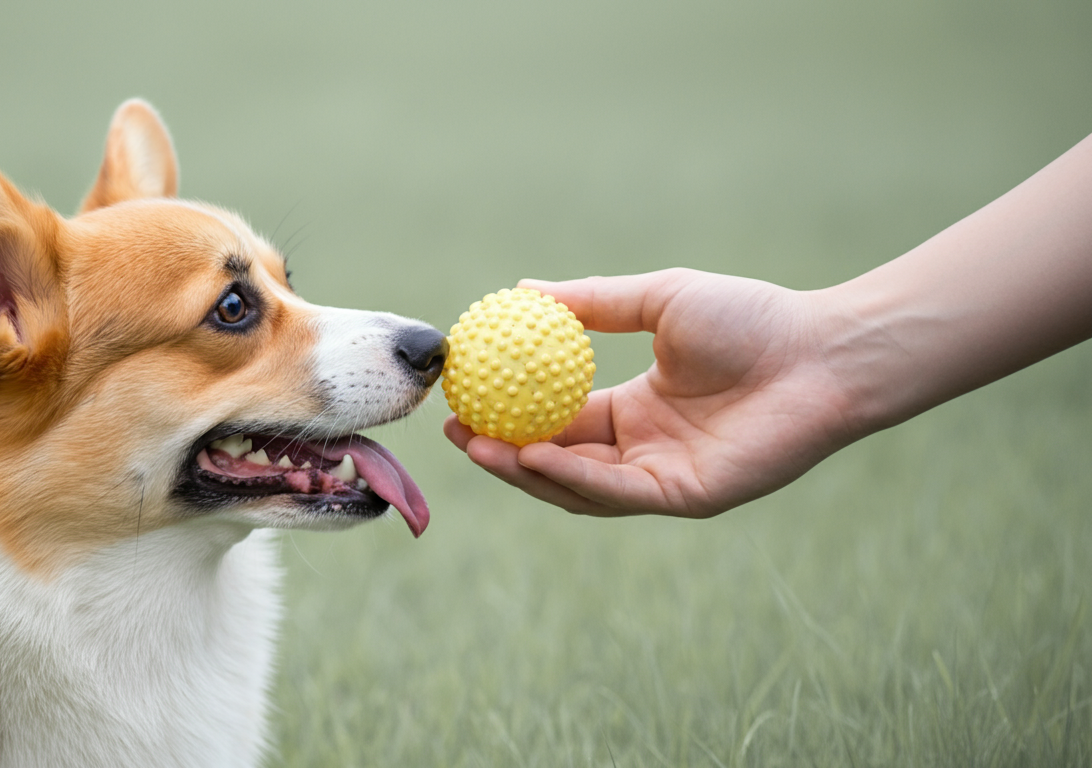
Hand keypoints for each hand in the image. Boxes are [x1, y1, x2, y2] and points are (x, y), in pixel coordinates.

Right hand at [444, 269, 855, 517]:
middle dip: (500, 452)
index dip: (506, 414)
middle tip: (454, 431)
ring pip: (576, 486)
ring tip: (477, 445)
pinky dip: (570, 474)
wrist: (820, 351)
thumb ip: (593, 301)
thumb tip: (523, 290)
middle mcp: (642, 449)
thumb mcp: (657, 299)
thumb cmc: (751, 318)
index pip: (556, 420)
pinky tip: (533, 451)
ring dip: (523, 470)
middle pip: (555, 461)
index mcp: (635, 409)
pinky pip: (615, 490)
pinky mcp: (685, 497)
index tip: (463, 395)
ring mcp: (662, 477)